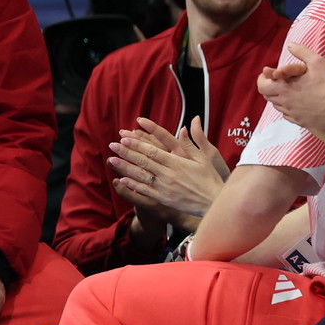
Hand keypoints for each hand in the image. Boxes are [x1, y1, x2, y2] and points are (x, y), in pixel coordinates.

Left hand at [109, 117, 228, 225]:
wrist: (213, 202)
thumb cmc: (210, 178)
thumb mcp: (205, 157)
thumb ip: (193, 141)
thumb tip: (191, 122)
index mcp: (178, 162)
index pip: (153, 150)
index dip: (138, 143)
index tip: (126, 136)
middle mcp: (169, 173)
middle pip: (144, 160)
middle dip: (126, 152)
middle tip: (113, 144)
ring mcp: (165, 187)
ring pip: (141, 175)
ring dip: (125, 167)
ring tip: (112, 159)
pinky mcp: (163, 198)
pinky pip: (145, 190)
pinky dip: (133, 184)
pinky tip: (122, 178)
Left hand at [257, 45, 324, 143]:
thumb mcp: (317, 62)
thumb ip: (302, 51)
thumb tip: (290, 45)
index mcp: (284, 88)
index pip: (262, 86)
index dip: (263, 79)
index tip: (271, 74)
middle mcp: (285, 103)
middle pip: (267, 96)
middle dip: (270, 87)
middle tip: (279, 81)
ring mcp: (292, 114)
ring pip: (277, 105)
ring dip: (279, 97)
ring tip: (289, 90)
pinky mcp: (300, 122)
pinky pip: (288, 114)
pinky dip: (289, 107)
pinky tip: (297, 102)